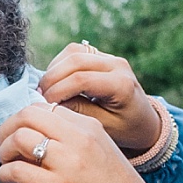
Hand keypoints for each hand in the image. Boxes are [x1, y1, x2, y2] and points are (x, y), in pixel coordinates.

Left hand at [0, 104, 182, 182]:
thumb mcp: (99, 150)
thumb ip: (74, 138)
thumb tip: (37, 134)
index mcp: (88, 126)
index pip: (45, 107)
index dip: (24, 118)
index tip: (17, 132)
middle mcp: (78, 139)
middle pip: (27, 116)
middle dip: (7, 128)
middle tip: (2, 146)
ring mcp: (67, 163)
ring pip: (20, 138)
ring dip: (4, 150)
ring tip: (4, 162)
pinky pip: (18, 171)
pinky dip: (5, 174)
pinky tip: (7, 180)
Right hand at [38, 43, 160, 151]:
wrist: (144, 121)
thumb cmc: (125, 130)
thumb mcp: (104, 127)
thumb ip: (80, 112)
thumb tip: (52, 103)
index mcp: (121, 84)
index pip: (81, 79)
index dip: (58, 90)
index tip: (44, 106)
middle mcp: (117, 65)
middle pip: (76, 60)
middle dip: (52, 78)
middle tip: (38, 98)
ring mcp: (110, 58)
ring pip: (74, 52)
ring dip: (54, 69)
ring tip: (44, 90)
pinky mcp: (103, 56)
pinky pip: (76, 51)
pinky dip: (60, 64)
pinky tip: (54, 82)